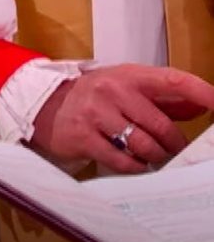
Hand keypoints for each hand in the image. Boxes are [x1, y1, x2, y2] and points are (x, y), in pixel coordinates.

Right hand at [31, 65, 213, 172]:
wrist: (43, 106)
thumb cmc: (92, 97)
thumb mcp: (125, 88)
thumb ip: (163, 99)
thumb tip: (201, 107)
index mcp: (128, 75)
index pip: (172, 80)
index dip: (200, 92)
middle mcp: (112, 91)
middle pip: (160, 125)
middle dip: (174, 144)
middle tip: (177, 151)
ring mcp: (95, 114)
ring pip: (143, 145)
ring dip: (156, 157)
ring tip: (155, 159)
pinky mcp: (83, 137)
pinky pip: (121, 160)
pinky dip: (134, 167)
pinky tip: (135, 165)